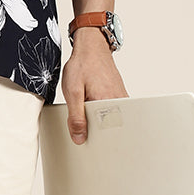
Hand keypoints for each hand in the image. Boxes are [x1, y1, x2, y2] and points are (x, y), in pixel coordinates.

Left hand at [61, 28, 127, 144]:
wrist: (91, 48)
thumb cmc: (82, 66)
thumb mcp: (72, 91)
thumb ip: (76, 116)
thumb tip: (79, 138)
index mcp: (107, 102)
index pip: (105, 133)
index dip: (96, 140)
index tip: (89, 146)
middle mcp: (118, 102)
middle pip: (110, 129)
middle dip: (98, 134)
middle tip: (87, 134)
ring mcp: (121, 99)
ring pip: (112, 121)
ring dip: (101, 124)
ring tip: (90, 119)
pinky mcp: (120, 96)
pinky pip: (114, 113)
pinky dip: (104, 116)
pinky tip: (95, 111)